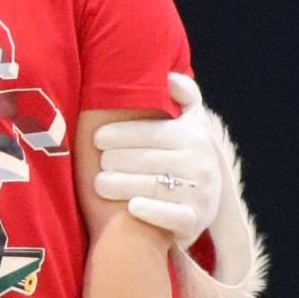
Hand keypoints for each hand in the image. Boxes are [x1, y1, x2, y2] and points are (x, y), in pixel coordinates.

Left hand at [92, 74, 221, 245]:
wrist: (197, 206)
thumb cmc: (182, 156)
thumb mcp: (190, 123)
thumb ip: (184, 96)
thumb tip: (170, 76)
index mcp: (194, 137)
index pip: (154, 132)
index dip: (123, 133)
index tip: (97, 137)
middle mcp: (201, 164)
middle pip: (150, 159)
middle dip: (119, 160)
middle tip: (97, 163)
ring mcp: (201, 194)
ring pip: (156, 187)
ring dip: (124, 184)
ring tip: (99, 184)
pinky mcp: (195, 221)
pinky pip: (174, 216)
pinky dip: (152, 212)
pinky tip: (131, 208)